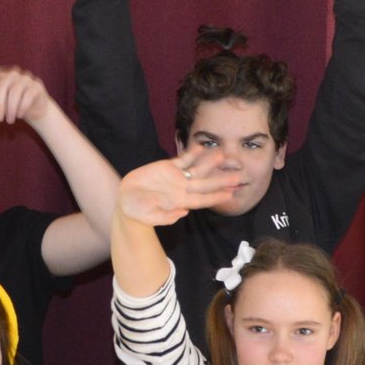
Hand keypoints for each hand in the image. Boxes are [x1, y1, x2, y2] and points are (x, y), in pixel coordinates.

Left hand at [0, 66, 51, 126]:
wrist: (35, 109)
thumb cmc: (12, 105)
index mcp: (1, 75)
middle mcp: (13, 73)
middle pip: (2, 86)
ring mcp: (26, 78)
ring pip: (14, 92)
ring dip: (11, 109)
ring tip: (10, 120)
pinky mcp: (36, 86)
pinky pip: (27, 96)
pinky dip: (22, 108)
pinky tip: (20, 115)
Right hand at [117, 147, 236, 225]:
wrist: (127, 200)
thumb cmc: (137, 211)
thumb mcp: (148, 216)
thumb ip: (164, 217)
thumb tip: (184, 213)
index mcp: (180, 201)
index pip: (202, 199)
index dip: (216, 196)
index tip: (231, 194)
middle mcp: (182, 189)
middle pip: (206, 184)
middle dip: (221, 180)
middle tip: (237, 175)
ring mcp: (176, 177)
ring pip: (197, 169)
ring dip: (210, 163)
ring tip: (222, 154)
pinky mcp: (167, 168)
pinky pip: (183, 160)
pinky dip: (192, 153)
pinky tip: (201, 146)